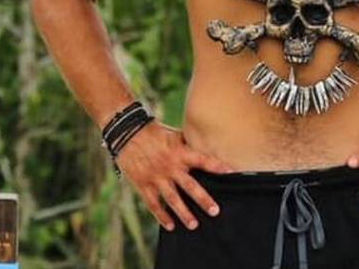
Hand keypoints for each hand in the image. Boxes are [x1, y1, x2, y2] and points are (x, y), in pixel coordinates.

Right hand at [115, 122, 234, 231]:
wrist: (127, 133)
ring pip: (172, 199)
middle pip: (190, 186)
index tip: (231, 173)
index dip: (217, 166)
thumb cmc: (154, 133)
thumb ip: (188, 144)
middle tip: (215, 211)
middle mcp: (170, 167)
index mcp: (180, 153)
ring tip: (194, 225)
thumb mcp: (173, 135)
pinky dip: (162, 216)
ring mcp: (156, 177)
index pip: (202, 160)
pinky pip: (153, 204)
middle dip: (203, 200)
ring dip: (184, 213)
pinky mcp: (143, 184)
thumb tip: (207, 144)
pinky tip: (170, 226)